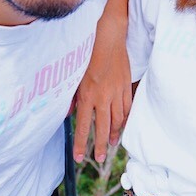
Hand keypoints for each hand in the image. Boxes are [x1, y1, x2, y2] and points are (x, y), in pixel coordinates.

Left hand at [70, 16, 132, 162]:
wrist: (108, 37)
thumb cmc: (88, 53)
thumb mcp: (74, 76)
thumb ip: (70, 97)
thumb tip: (67, 114)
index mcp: (87, 95)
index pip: (83, 127)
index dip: (81, 144)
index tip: (80, 158)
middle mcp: (102, 97)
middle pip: (103, 128)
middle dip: (100, 146)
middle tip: (99, 158)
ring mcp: (117, 92)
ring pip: (118, 120)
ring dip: (115, 134)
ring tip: (112, 144)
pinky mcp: (126, 86)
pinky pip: (127, 108)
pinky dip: (125, 119)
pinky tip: (122, 125)